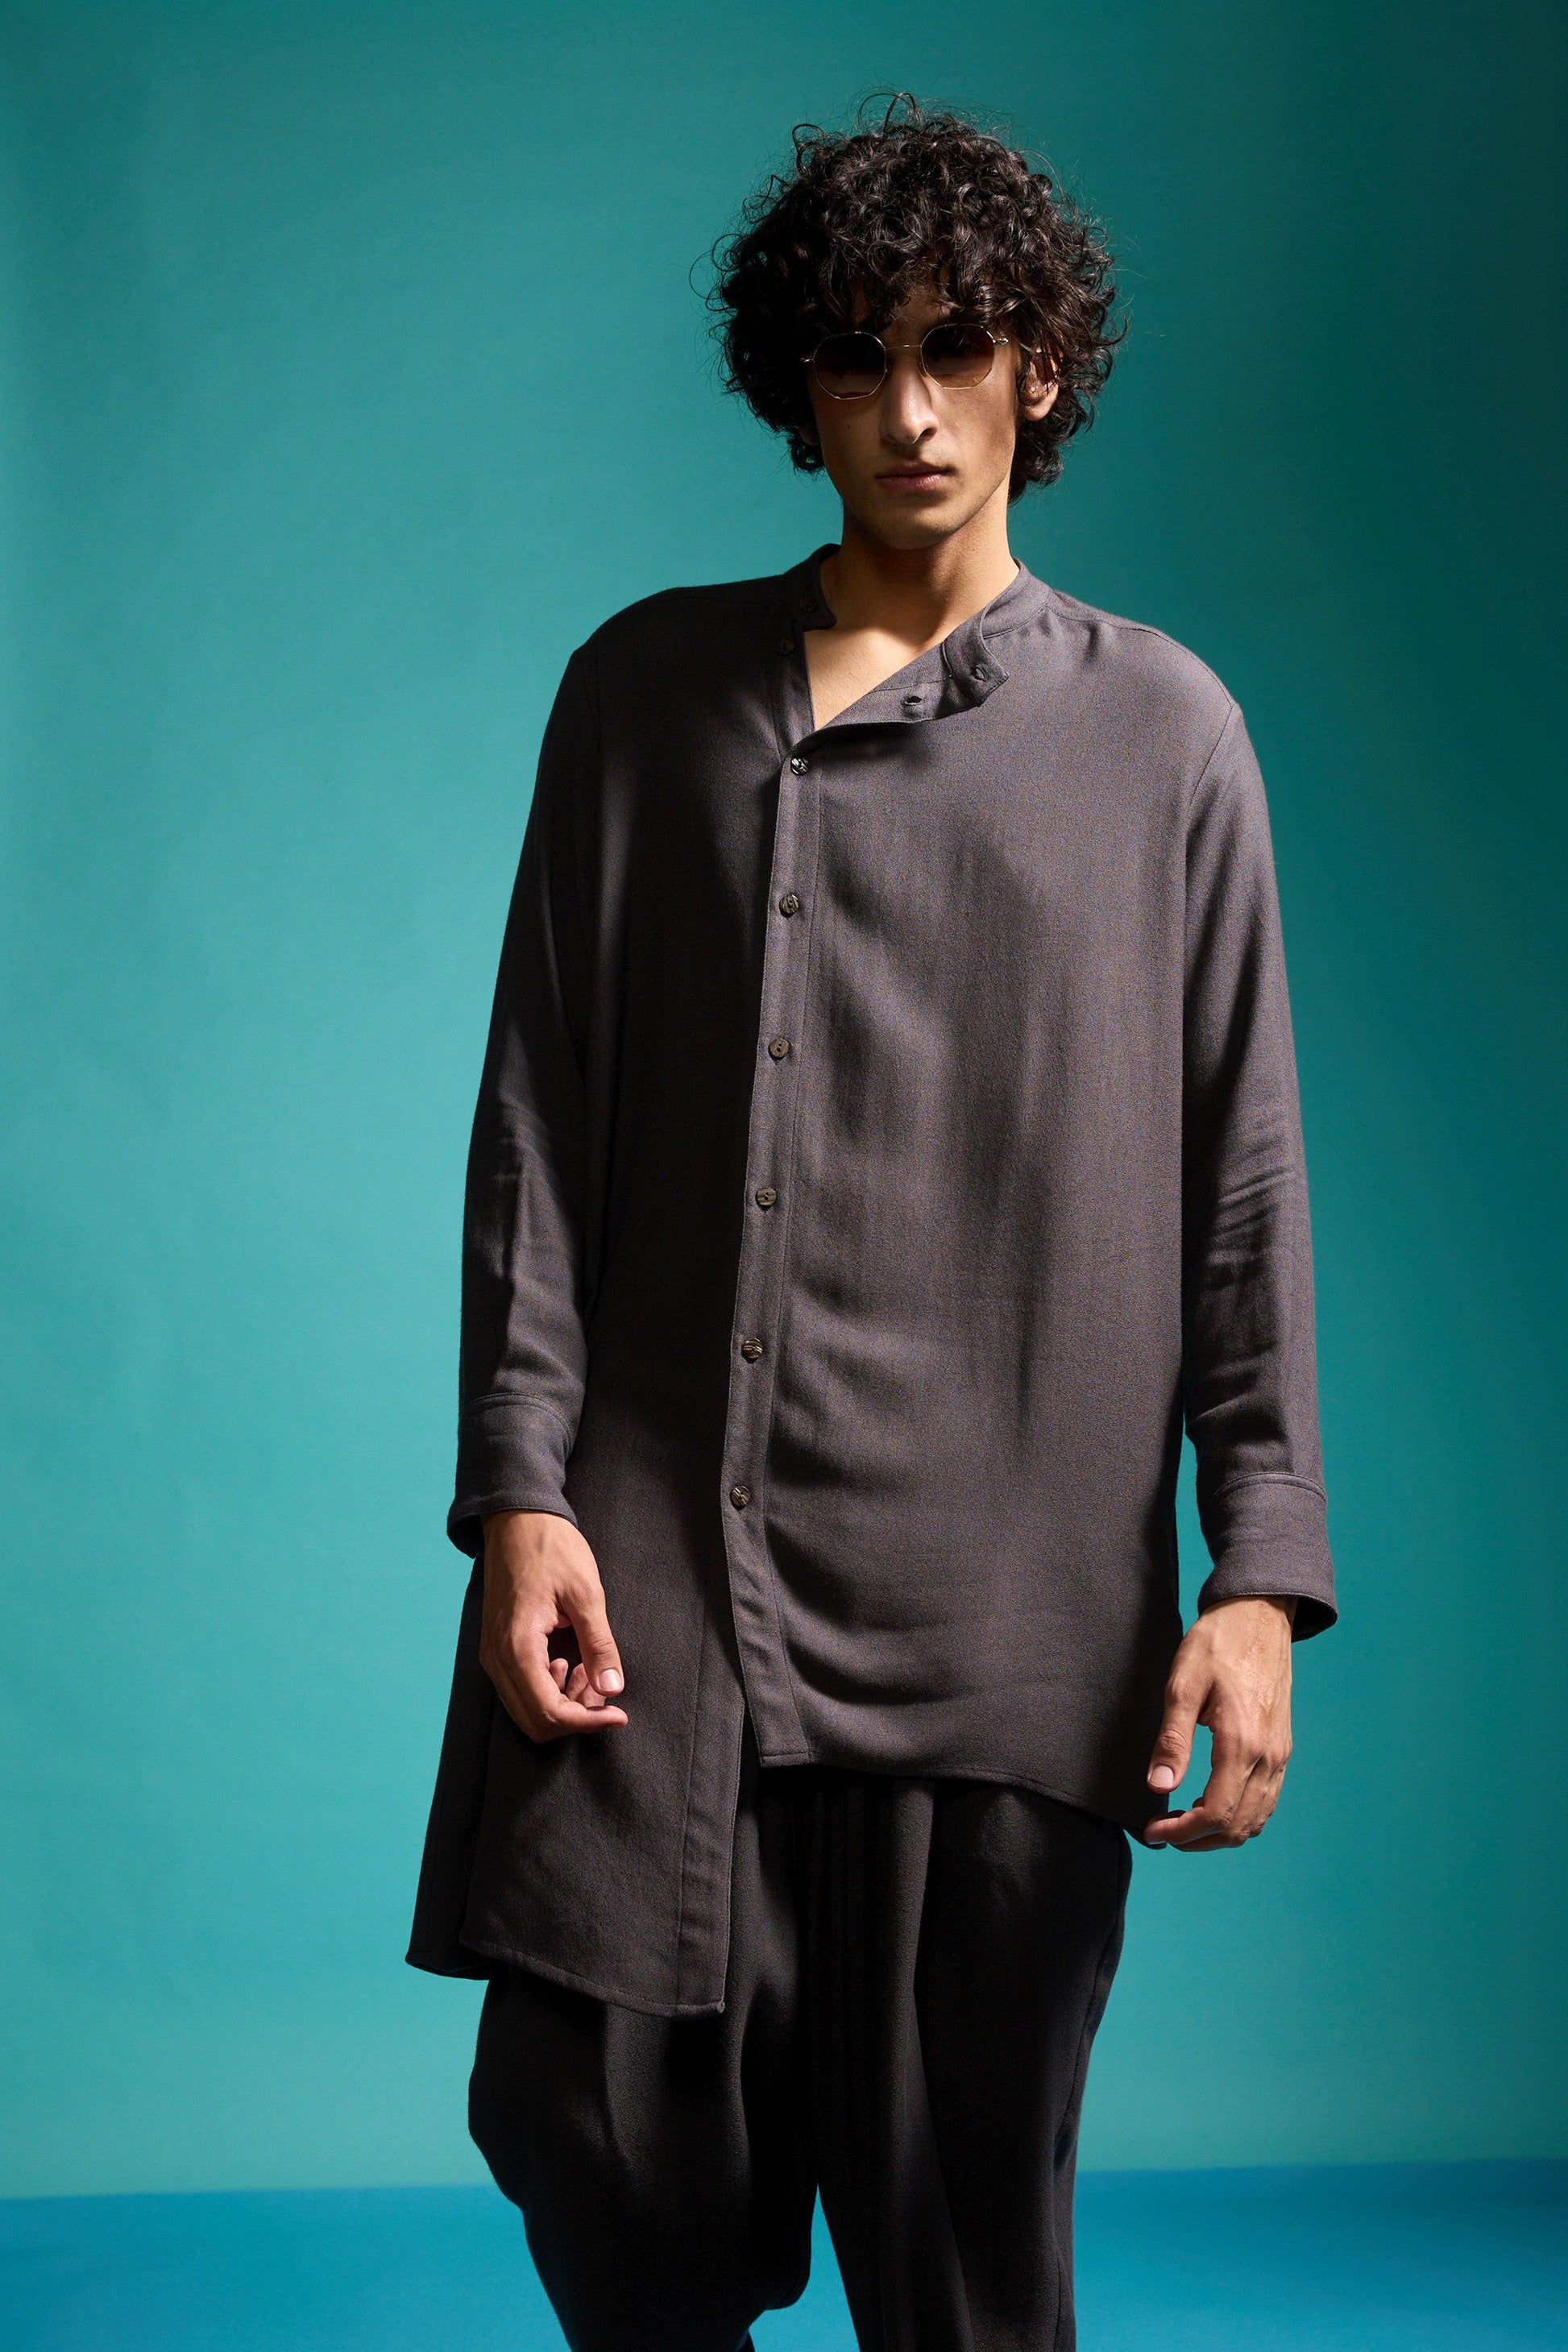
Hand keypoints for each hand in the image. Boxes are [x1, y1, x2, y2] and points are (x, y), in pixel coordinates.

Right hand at [479, 1510, 628, 1741]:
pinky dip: (549, 1690)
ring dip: (563, 1704)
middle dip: (575, 1717)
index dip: (587, 1722)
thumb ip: (599, 1645)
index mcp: (518, 1646)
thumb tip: (612, 1689)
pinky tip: (570, 1663)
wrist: (517, 1519)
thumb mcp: (586, 1594)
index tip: (619, 1714)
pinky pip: (519, 1689)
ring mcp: (492, 1654)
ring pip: (526, 1709)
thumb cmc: (551, 1549)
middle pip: (534, 1721)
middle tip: (606, 1693)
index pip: (549, 1712)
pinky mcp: (495, 1647)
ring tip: (590, 1671)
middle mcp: (497, 1658)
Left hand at [1143, 1595, 1293, 1848]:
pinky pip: (1266, 1800)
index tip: (1154, 1831)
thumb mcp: (1182, 1684)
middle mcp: (1268, 1756)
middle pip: (1238, 1826)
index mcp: (1242, 1742)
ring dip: (1220, 1832)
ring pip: (1256, 1819)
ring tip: (1183, 1821)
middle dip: (1198, 1839)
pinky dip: (1240, 1816)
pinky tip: (1212, 1804)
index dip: (1183, 1832)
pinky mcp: (1281, 1748)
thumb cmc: (1217, 1644)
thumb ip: (1172, 1740)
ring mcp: (1279, 1754)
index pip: (1217, 1813)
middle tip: (1163, 1831)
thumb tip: (1158, 1786)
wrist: (1259, 1615)